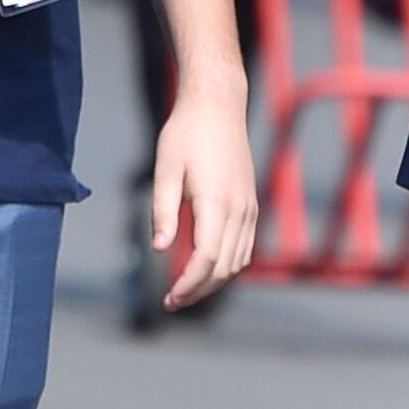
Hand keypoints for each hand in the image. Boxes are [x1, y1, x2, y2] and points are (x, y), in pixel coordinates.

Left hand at [150, 82, 258, 310]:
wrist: (218, 106)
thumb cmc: (186, 134)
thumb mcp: (165, 169)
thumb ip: (163, 211)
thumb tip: (158, 248)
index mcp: (216, 201)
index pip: (206, 258)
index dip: (188, 284)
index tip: (169, 299)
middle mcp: (239, 209)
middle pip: (224, 267)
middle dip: (199, 290)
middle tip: (172, 302)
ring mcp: (249, 208)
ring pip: (238, 261)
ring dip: (214, 281)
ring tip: (186, 290)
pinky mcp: (250, 204)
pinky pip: (244, 247)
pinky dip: (227, 265)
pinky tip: (207, 268)